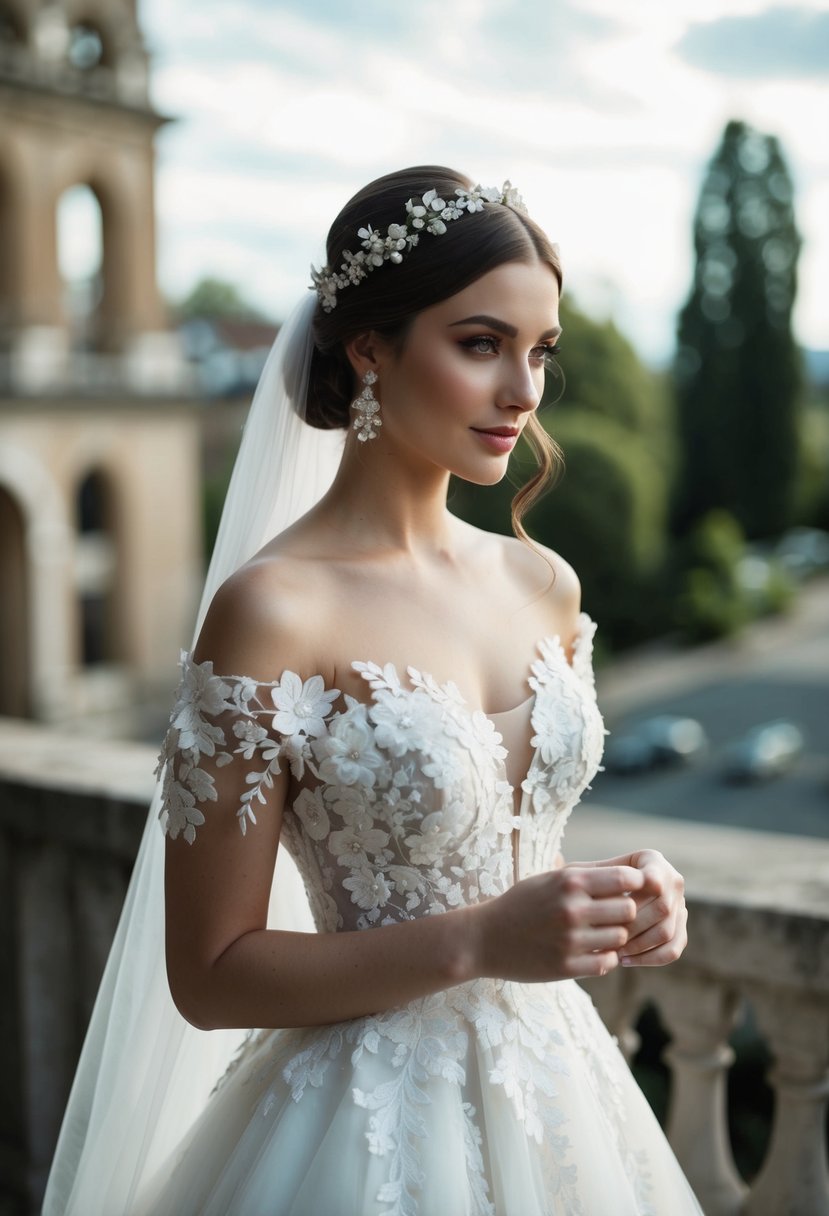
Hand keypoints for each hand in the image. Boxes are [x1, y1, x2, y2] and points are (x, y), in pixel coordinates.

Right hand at [474, 864, 644, 982]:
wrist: (485, 938)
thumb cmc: (523, 902)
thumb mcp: (551, 878)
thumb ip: (589, 873)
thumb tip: (633, 870)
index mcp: (569, 882)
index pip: (625, 879)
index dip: (634, 884)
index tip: (629, 890)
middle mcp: (572, 909)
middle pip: (629, 910)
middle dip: (624, 912)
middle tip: (613, 915)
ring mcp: (570, 941)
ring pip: (620, 938)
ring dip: (614, 936)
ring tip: (598, 933)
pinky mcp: (567, 968)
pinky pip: (607, 962)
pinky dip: (604, 957)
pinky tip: (590, 950)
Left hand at [589, 850, 687, 967]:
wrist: (600, 892)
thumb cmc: (589, 883)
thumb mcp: (591, 875)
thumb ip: (599, 878)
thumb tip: (603, 894)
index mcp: (653, 860)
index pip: (652, 880)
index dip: (635, 898)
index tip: (608, 912)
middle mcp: (672, 880)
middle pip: (661, 908)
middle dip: (633, 926)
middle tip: (608, 939)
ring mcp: (680, 905)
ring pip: (666, 931)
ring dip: (639, 945)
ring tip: (615, 952)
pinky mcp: (680, 929)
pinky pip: (672, 950)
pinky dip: (649, 958)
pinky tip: (626, 961)